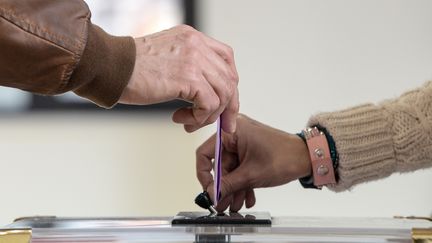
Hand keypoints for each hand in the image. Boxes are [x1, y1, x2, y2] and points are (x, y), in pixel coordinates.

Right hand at [119, 25, 238, 132]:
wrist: (110, 67)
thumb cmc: (131, 67)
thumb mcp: (167, 58)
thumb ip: (189, 67)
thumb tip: (206, 93)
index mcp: (193, 38)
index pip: (227, 59)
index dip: (230, 85)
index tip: (226, 105)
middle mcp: (197, 45)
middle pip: (230, 78)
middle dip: (228, 106)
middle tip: (220, 124)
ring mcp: (194, 59)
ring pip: (223, 93)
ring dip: (209, 115)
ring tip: (190, 122)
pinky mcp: (187, 77)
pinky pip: (209, 103)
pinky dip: (199, 117)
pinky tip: (182, 118)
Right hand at [196, 114, 311, 211]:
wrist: (307, 157)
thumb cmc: (285, 156)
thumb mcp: (251, 175)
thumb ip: (228, 185)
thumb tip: (212, 194)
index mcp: (232, 131)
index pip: (205, 153)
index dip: (204, 174)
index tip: (209, 190)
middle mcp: (236, 134)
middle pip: (220, 164)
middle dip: (224, 187)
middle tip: (222, 203)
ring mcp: (244, 142)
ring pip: (231, 169)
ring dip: (234, 188)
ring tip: (236, 204)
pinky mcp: (251, 150)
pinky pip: (241, 167)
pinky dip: (243, 182)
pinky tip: (247, 197)